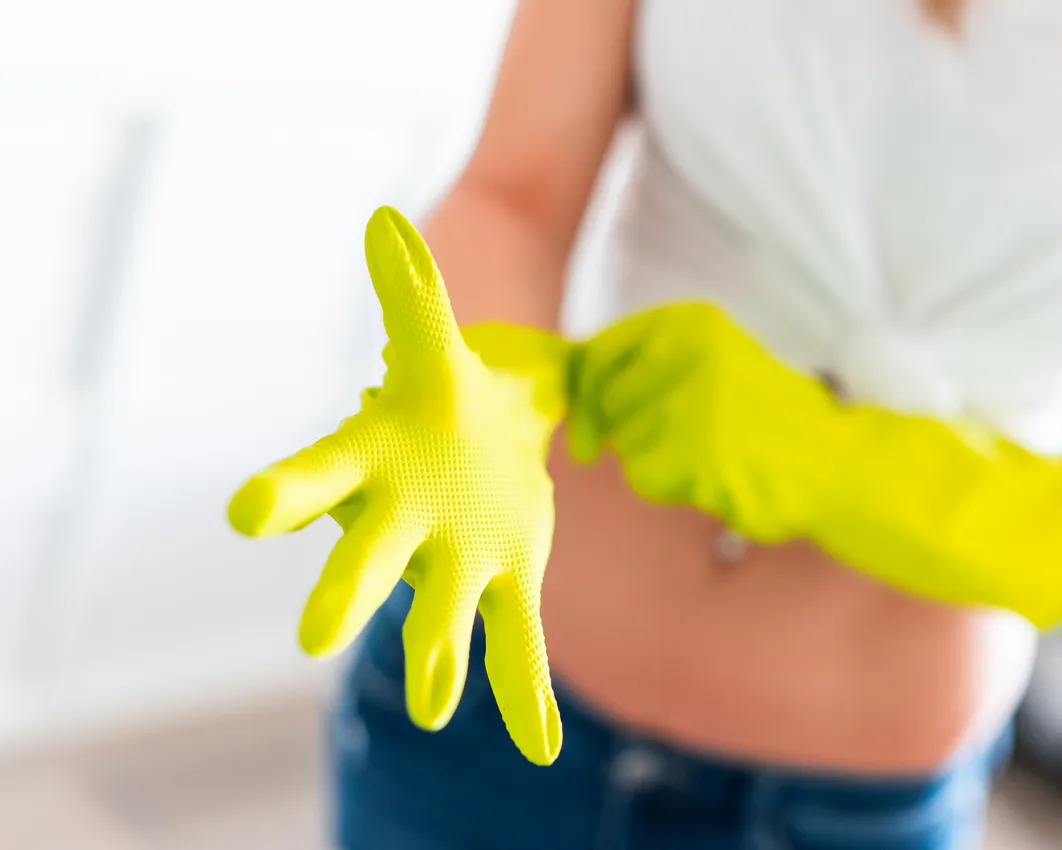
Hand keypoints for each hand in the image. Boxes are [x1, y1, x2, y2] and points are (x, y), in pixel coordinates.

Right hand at [228, 207, 568, 764]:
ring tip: (428, 705)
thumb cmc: (446, 396)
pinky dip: (523, 697)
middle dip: (347, 594)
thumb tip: (383, 221)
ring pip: (440, 612)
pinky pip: (516, 645)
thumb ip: (413, 294)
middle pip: (368, 562)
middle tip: (315, 640)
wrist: (489, 437)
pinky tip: (535, 748)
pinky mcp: (510, 583)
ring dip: (434, 657)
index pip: (318, 477)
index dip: (287, 494)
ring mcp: (455, 561)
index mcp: (375, 466)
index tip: (249, 512)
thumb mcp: (434, 345)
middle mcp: (403, 527)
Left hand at [566, 302, 842, 542]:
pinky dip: (669, 485)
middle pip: (604, 401)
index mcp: (690, 322)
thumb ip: (650, 366)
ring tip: (709, 456)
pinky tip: (713, 477)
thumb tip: (575, 392)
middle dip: (623, 431)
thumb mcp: (715, 364)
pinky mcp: (692, 451)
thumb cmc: (771, 420)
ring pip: (623, 442)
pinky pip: (644, 476)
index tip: (586, 427)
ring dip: (653, 460)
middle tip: (676, 446)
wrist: (836, 463)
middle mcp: (685, 352)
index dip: (585, 393)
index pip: (601, 351)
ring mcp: (689, 401)